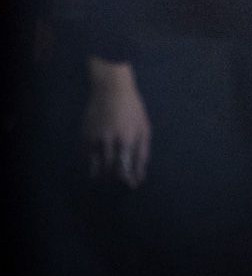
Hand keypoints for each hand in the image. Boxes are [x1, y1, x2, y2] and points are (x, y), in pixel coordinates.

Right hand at [84, 58, 150, 188]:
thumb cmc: (132, 109)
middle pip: (108, 172)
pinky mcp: (83, 137)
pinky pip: (85, 158)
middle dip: (116, 180)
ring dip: (103, 175)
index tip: (132, 185)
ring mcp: (93, 140)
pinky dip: (92, 164)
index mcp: (125, 140)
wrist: (111, 91)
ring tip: (110, 175)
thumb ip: (142, 152)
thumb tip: (140, 174)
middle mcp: (107, 143)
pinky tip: (99, 163)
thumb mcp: (143, 129)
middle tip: (121, 180)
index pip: (124, 170)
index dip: (127, 180)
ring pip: (94, 168)